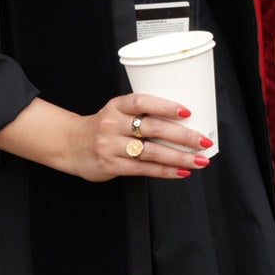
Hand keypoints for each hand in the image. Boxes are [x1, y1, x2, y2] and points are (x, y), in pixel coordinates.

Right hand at [67, 94, 211, 182]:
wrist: (70, 145)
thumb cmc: (104, 126)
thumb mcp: (117, 111)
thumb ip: (143, 112)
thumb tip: (186, 118)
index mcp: (116, 106)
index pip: (141, 102)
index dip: (165, 106)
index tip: (187, 111)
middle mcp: (112, 124)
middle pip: (152, 128)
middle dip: (183, 136)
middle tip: (204, 141)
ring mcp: (110, 146)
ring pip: (151, 152)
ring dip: (179, 157)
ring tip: (200, 160)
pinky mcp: (111, 165)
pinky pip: (144, 169)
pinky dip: (166, 171)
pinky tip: (182, 172)